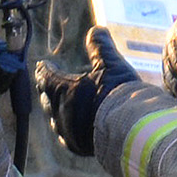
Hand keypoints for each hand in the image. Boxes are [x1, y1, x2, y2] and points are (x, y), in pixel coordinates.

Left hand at [44, 28, 124, 160]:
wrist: (131, 129)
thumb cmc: (119, 94)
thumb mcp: (111, 63)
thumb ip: (100, 46)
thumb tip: (96, 29)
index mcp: (60, 89)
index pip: (45, 76)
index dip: (45, 69)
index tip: (44, 64)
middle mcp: (58, 112)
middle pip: (47, 97)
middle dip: (49, 88)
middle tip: (50, 83)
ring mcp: (65, 131)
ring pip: (55, 118)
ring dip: (58, 109)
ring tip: (63, 104)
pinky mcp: (76, 146)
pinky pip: (66, 135)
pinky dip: (68, 127)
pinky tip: (73, 127)